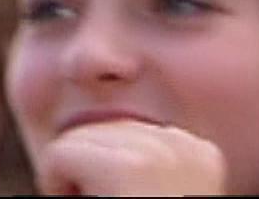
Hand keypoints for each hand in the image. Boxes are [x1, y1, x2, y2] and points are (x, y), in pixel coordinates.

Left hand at [33, 118, 225, 195]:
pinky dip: (59, 187)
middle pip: (95, 126)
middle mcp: (191, 147)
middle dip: (86, 175)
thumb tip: (89, 71)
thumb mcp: (137, 186)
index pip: (117, 128)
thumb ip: (126, 152)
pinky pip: (60, 154)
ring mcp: (166, 155)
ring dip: (74, 184)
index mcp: (199, 153)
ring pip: (74, 139)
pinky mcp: (135, 168)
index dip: (101, 175)